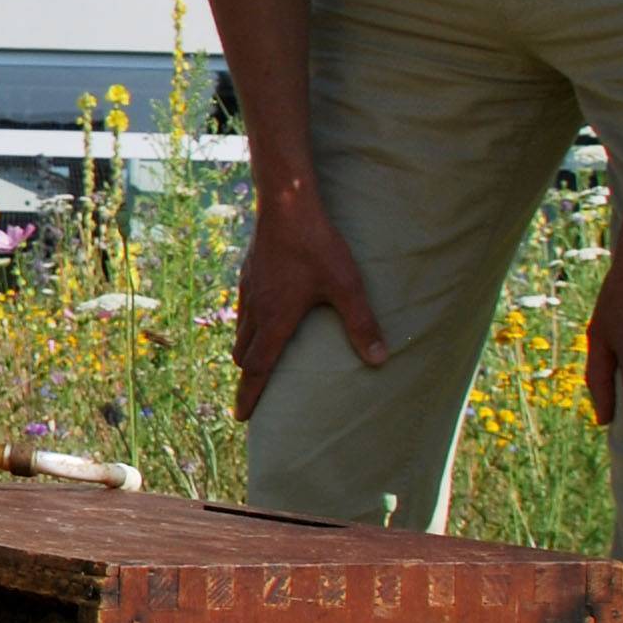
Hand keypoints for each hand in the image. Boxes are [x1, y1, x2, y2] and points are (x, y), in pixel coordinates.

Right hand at [233, 185, 387, 421]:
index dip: (250, 395)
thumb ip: (362, 324)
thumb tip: (380, 359)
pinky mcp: (249, 273)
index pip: (257, 368)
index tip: (243, 417)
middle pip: (243, 354)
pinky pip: (244, 308)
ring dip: (248, 349)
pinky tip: (267, 312)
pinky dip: (250, 323)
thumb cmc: (317, 246)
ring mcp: (249, 291)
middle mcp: (256, 310)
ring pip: (242, 331)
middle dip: (249, 375)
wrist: (286, 205)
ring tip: (261, 356)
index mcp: (276, 320)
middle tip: (256, 390)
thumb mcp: (347, 286)